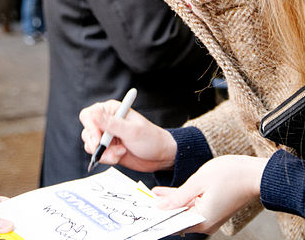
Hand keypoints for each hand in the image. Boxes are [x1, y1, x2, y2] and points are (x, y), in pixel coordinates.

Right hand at [80, 99, 175, 171]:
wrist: (160, 156)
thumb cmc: (151, 139)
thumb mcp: (132, 131)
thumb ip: (111, 124)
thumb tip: (93, 115)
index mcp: (112, 110)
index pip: (89, 115)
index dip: (90, 127)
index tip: (98, 139)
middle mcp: (106, 121)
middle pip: (87, 131)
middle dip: (97, 144)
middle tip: (108, 149)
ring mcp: (107, 136)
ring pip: (91, 145)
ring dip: (104, 153)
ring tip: (120, 152)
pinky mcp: (108, 149)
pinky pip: (98, 155)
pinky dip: (107, 158)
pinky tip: (120, 156)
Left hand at [152, 154, 267, 234]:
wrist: (253, 174)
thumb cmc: (230, 175)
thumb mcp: (198, 181)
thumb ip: (178, 196)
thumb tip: (161, 206)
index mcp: (201, 220)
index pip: (172, 223)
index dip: (156, 217)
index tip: (142, 211)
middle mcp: (205, 223)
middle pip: (176, 217)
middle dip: (160, 208)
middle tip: (142, 201)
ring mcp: (209, 216)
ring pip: (182, 211)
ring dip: (169, 203)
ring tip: (150, 195)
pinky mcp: (212, 209)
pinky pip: (191, 206)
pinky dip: (179, 200)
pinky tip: (165, 193)